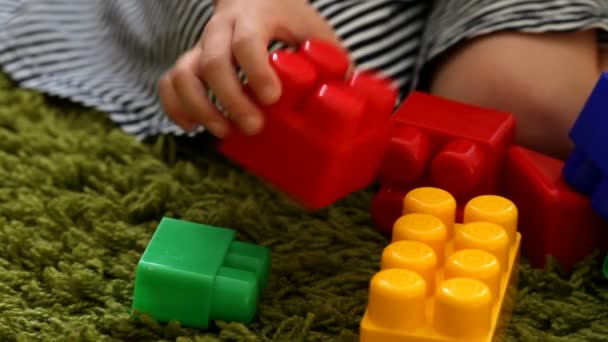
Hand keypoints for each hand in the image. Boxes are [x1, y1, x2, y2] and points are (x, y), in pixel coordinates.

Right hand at [159, 0, 342, 137]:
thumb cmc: (287, 17)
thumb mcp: (312, 28)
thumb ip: (331, 56)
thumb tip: (353, 92)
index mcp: (254, 17)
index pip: (246, 42)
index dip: (256, 71)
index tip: (272, 98)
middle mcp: (220, 30)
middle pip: (211, 62)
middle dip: (230, 99)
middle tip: (254, 126)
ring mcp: (200, 46)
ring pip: (183, 74)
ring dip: (200, 108)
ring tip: (222, 132)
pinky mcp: (189, 62)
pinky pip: (169, 83)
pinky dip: (175, 108)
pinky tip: (193, 127)